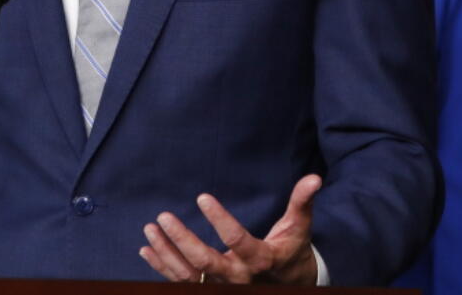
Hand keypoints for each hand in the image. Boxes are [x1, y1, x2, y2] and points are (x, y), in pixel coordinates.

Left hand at [139, 174, 321, 284]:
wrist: (289, 284)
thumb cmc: (292, 250)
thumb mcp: (299, 226)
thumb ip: (302, 202)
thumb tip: (314, 178)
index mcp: (260, 259)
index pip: (237, 240)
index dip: (219, 219)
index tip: (202, 197)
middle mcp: (239, 278)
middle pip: (205, 264)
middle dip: (182, 241)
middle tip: (163, 217)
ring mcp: (223, 287)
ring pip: (188, 276)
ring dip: (166, 254)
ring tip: (150, 229)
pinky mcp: (211, 289)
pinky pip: (182, 282)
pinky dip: (162, 267)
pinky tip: (147, 250)